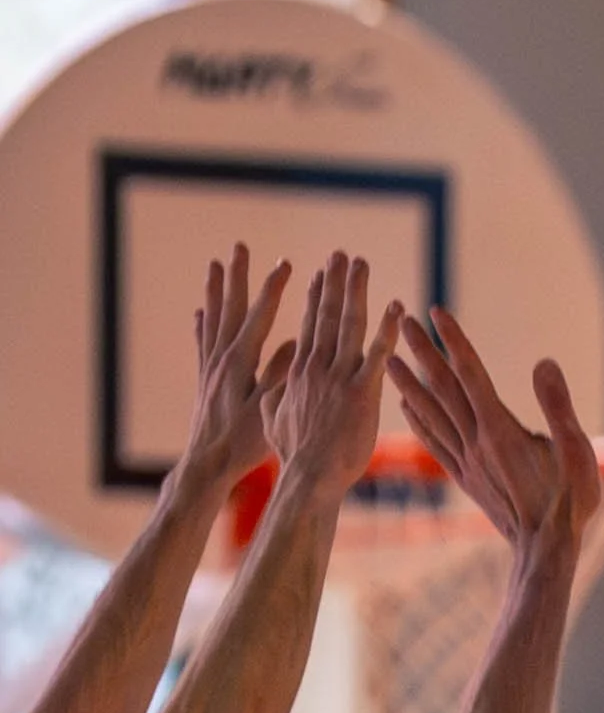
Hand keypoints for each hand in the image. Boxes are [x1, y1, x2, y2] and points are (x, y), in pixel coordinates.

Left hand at [168, 246, 294, 504]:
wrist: (206, 465)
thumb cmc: (242, 443)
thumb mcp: (267, 410)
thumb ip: (279, 375)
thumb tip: (293, 343)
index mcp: (240, 363)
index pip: (258, 317)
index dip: (272, 289)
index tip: (284, 263)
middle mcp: (221, 358)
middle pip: (231, 308)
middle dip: (239, 276)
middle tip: (240, 247)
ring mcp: (210, 366)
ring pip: (214, 319)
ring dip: (217, 290)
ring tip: (216, 265)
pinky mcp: (205, 378)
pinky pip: (203, 342)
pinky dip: (204, 322)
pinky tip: (201, 312)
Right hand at [260, 254, 402, 508]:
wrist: (308, 479)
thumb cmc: (294, 457)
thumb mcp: (273, 421)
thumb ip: (277, 396)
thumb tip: (272, 385)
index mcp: (299, 373)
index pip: (308, 327)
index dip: (313, 298)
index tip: (318, 274)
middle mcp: (318, 368)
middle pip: (326, 315)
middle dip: (334, 282)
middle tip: (342, 255)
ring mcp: (340, 378)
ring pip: (348, 325)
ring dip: (355, 291)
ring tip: (361, 263)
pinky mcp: (362, 393)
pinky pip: (378, 355)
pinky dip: (388, 329)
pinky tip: (398, 307)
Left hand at [393, 307, 600, 546]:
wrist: (545, 553)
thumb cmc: (570, 503)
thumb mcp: (578, 453)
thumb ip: (560, 407)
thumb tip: (544, 362)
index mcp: (500, 430)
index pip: (471, 374)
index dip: (454, 341)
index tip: (435, 311)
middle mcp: (477, 442)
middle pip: (444, 388)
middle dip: (422, 352)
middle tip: (400, 321)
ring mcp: (468, 461)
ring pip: (431, 414)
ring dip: (409, 383)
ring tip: (388, 358)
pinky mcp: (466, 479)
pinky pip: (435, 443)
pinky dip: (417, 421)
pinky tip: (405, 407)